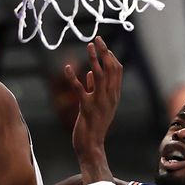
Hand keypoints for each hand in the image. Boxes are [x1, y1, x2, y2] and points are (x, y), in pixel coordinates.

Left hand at [67, 36, 122, 166]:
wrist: (92, 146)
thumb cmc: (94, 126)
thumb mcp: (99, 106)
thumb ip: (95, 89)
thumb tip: (90, 73)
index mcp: (113, 96)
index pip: (117, 71)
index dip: (110, 57)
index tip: (103, 46)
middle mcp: (109, 97)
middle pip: (110, 69)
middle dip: (104, 52)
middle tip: (97, 38)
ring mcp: (99, 103)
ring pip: (99, 75)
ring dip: (94, 58)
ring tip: (89, 45)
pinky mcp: (86, 109)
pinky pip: (80, 90)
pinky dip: (73, 78)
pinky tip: (66, 68)